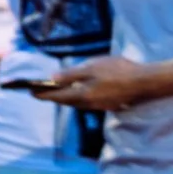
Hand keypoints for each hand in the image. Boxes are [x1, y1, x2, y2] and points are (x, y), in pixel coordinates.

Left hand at [33, 55, 160, 111]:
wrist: (143, 83)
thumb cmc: (117, 71)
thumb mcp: (92, 67)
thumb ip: (71, 74)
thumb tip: (52, 78)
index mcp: (81, 94)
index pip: (56, 96)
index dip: (41, 93)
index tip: (29, 92)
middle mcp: (86, 104)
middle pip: (64, 101)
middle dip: (50, 96)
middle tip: (38, 91)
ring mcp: (96, 106)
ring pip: (74, 102)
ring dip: (63, 97)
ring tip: (54, 91)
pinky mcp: (105, 104)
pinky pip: (84, 102)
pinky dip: (75, 97)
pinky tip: (76, 91)